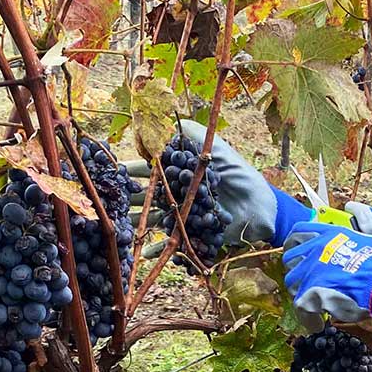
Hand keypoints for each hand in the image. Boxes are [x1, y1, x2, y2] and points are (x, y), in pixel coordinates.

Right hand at [127, 121, 311, 253]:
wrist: (262, 208)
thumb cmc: (241, 177)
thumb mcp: (218, 150)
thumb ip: (193, 135)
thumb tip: (164, 119)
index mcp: (181, 174)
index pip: (151, 170)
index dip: (133, 169)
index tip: (115, 169)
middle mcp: (178, 195)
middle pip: (147, 196)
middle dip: (128, 197)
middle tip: (110, 200)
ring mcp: (183, 216)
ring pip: (154, 219)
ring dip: (136, 222)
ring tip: (118, 226)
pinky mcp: (191, 235)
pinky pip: (170, 243)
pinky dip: (156, 249)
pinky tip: (141, 253)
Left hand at [283, 204, 371, 339]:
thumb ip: (365, 215)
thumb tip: (351, 205)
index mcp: (330, 234)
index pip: (298, 232)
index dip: (293, 243)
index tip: (296, 252)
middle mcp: (317, 249)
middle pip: (290, 258)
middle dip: (295, 269)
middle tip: (306, 281)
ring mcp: (313, 271)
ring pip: (292, 282)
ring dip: (301, 292)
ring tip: (314, 300)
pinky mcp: (313, 292)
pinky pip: (300, 305)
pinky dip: (308, 317)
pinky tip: (317, 322)